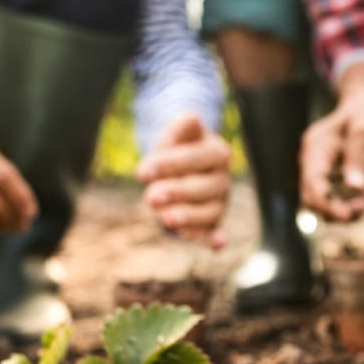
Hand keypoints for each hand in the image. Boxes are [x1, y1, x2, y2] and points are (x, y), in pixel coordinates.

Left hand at [138, 113, 231, 248]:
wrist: (181, 165)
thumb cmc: (177, 147)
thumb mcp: (176, 132)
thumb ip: (181, 126)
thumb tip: (191, 119)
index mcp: (218, 152)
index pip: (196, 158)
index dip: (170, 164)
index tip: (141, 172)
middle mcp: (222, 179)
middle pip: (205, 188)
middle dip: (178, 192)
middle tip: (151, 197)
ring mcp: (219, 202)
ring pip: (210, 212)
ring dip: (190, 217)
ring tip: (167, 218)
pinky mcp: (212, 222)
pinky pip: (214, 231)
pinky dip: (216, 238)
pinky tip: (215, 245)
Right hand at [299, 80, 363, 221]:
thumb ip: (359, 159)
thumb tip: (355, 189)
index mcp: (315, 148)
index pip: (312, 183)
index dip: (326, 204)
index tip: (348, 215)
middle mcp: (311, 162)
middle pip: (311, 198)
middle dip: (336, 210)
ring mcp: (317, 172)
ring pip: (321, 204)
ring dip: (343, 210)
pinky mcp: (327, 179)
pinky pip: (332, 200)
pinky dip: (348, 204)